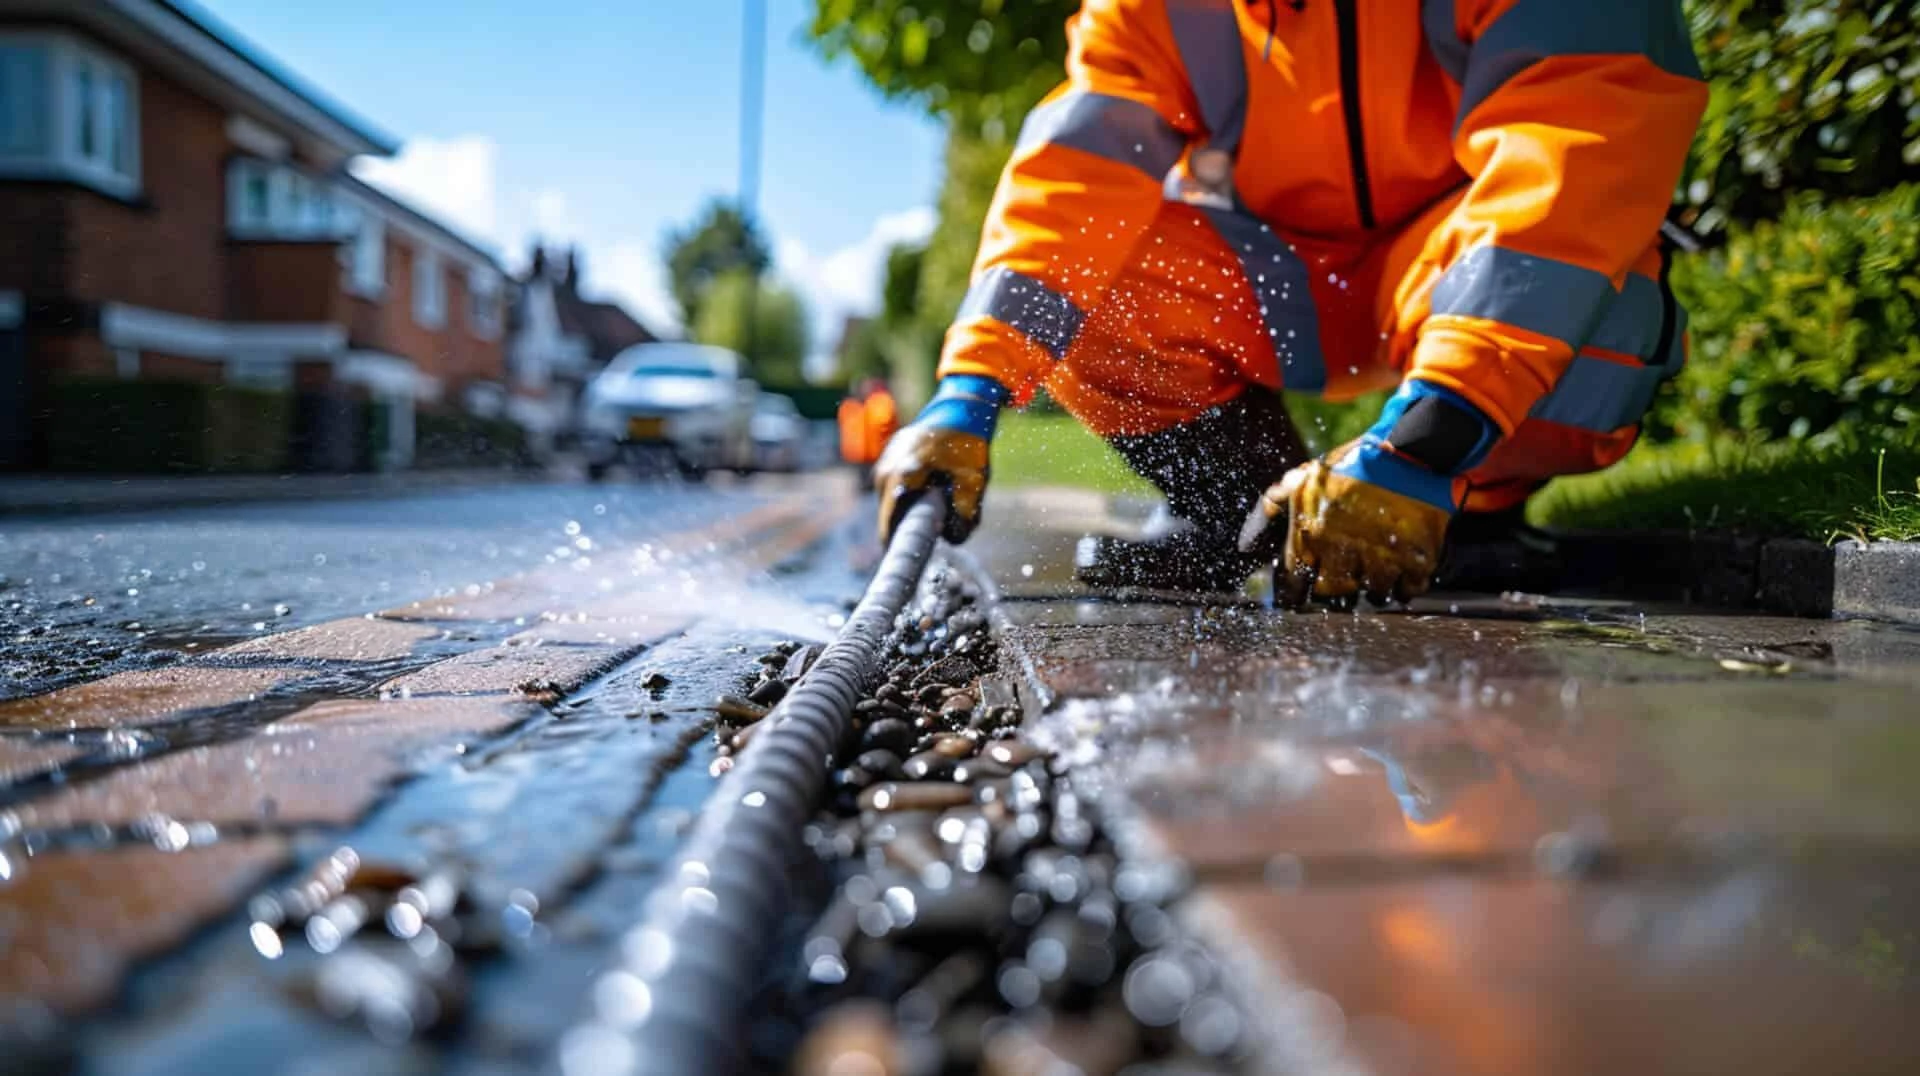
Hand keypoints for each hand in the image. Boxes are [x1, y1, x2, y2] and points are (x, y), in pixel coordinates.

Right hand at [875, 376, 1006, 544]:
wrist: (962, 407)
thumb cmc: (967, 443)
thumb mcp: (973, 481)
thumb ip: (965, 513)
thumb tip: (955, 538)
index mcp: (902, 474)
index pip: (888, 522)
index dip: (895, 544)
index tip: (902, 560)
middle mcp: (887, 468)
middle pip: (888, 512)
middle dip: (905, 526)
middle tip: (926, 536)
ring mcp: (885, 460)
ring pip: (889, 499)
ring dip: (905, 509)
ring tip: (929, 511)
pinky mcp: (889, 456)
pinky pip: (891, 485)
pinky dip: (905, 494)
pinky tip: (926, 493)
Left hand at [1241, 439, 1455, 605]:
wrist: (1410, 451)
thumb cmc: (1352, 465)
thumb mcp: (1304, 479)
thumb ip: (1272, 508)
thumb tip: (1245, 544)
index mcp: (1312, 533)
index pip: (1293, 583)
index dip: (1295, 593)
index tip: (1299, 595)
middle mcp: (1343, 551)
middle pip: (1331, 596)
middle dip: (1334, 593)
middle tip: (1341, 582)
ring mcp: (1382, 557)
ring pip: (1371, 595)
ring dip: (1371, 589)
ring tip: (1371, 574)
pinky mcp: (1417, 558)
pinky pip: (1407, 590)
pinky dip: (1403, 587)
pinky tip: (1399, 573)